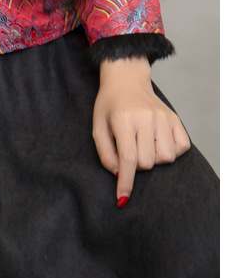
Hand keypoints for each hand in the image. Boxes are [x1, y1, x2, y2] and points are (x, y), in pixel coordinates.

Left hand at [93, 57, 190, 205]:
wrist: (126, 79)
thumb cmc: (110, 104)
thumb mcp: (97, 126)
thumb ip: (105, 152)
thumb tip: (118, 174)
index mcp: (124, 119)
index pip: (128, 158)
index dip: (126, 181)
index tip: (123, 198)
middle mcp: (146, 118)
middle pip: (147, 161)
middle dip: (136, 164)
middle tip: (129, 149)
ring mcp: (163, 117)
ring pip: (165, 157)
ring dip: (154, 158)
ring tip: (144, 144)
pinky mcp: (175, 118)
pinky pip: (181, 147)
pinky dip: (171, 151)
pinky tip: (158, 141)